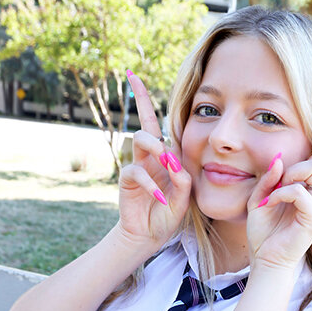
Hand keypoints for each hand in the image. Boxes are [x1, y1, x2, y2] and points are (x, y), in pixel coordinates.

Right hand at [118, 72, 191, 249]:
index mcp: (166, 155)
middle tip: (141, 88)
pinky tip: (161, 198)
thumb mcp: (183, 198)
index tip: (131, 74)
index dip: (144, 98)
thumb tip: (175, 163)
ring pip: (141, 139)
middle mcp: (151, 156)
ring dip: (156, 147)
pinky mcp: (128, 180)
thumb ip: (183, 181)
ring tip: (167, 163)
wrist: (148, 235)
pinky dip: (151, 184)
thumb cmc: (168, 215)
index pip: (159, 123)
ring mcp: (138, 166)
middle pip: (145, 123)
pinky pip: (137, 172)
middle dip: (142, 102)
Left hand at [246, 120, 311, 270]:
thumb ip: (269, 178)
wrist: (264, 259)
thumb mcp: (259, 198)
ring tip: (274, 192)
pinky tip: (269, 203)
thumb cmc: (263, 232)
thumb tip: (280, 159)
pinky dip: (281, 193)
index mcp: (306, 187)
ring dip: (292, 173)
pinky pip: (299, 192)